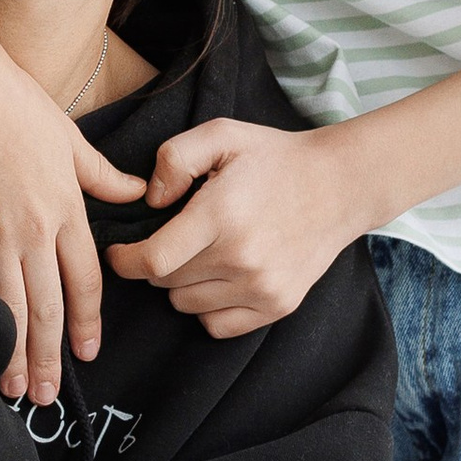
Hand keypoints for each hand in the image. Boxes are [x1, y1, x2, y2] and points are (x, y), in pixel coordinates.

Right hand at [0, 0, 144, 407]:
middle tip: (52, 396)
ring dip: (17, 351)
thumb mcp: (68, 136)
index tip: (89, 351)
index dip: (87, 319)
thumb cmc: (14, 102)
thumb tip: (137, 190)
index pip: (86, 278)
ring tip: (17, 389)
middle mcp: (38, 226)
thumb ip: (101, 174)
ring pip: (14, 305)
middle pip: (51, 304)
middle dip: (53, 354)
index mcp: (67, 206)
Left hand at [107, 118, 376, 338]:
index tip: (119, 252)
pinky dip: (208, 307)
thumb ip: (174, 158)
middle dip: (157, 262)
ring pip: (186, 305)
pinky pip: (217, 325)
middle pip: (165, 283)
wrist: (340, 185)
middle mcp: (241, 258)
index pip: (152, 261)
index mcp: (221, 215)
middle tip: (174, 238)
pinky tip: (219, 277)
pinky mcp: (278, 305)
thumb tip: (151, 200)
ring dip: (182, 284)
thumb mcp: (222, 135)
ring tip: (202, 253)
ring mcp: (262, 287)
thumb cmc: (275, 158)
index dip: (125, 261)